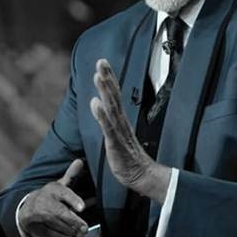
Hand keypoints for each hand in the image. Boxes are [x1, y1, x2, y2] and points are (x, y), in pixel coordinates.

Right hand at [18, 160, 88, 236]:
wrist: (29, 207)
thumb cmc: (51, 196)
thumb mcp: (60, 185)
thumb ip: (72, 175)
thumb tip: (80, 161)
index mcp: (53, 189)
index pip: (64, 192)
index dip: (73, 200)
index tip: (82, 207)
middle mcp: (45, 200)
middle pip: (60, 211)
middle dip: (74, 221)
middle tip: (85, 228)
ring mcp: (39, 214)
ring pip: (55, 223)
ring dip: (70, 230)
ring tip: (81, 235)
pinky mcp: (36, 226)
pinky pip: (49, 233)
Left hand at [90, 59, 170, 202]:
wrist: (141, 175)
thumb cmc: (127, 157)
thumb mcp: (116, 135)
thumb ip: (109, 121)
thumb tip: (101, 106)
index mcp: (120, 119)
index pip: (114, 94)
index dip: (109, 78)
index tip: (103, 62)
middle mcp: (121, 121)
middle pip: (114, 96)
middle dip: (107, 78)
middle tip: (101, 61)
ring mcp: (119, 131)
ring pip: (111, 108)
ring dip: (105, 91)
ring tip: (98, 76)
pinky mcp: (116, 143)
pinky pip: (108, 127)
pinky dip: (101, 115)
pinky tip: (95, 103)